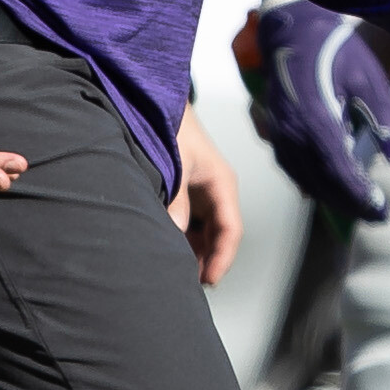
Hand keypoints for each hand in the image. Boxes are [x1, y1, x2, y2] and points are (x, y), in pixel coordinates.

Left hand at [172, 104, 244, 284]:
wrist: (158, 105)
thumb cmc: (173, 127)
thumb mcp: (175, 165)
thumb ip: (176, 201)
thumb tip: (173, 233)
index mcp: (223, 184)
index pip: (230, 230)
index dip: (222, 258)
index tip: (209, 280)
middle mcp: (216, 193)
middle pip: (218, 238)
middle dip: (206, 262)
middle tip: (185, 285)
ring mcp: (201, 196)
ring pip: (203, 234)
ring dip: (192, 253)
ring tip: (173, 272)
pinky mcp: (186, 197)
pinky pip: (188, 226)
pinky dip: (180, 240)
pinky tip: (166, 252)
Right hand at [238, 0, 389, 221]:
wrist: (292, 27)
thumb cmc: (333, 49)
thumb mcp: (368, 79)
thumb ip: (385, 120)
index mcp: (316, 118)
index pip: (339, 169)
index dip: (359, 194)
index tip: (380, 209)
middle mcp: (292, 131)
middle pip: (321, 181)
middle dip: (349, 203)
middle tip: (376, 216)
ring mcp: (279, 132)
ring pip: (304, 178)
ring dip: (330, 196)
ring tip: (358, 206)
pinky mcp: (275, 130)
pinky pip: (291, 167)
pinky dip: (311, 182)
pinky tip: (328, 188)